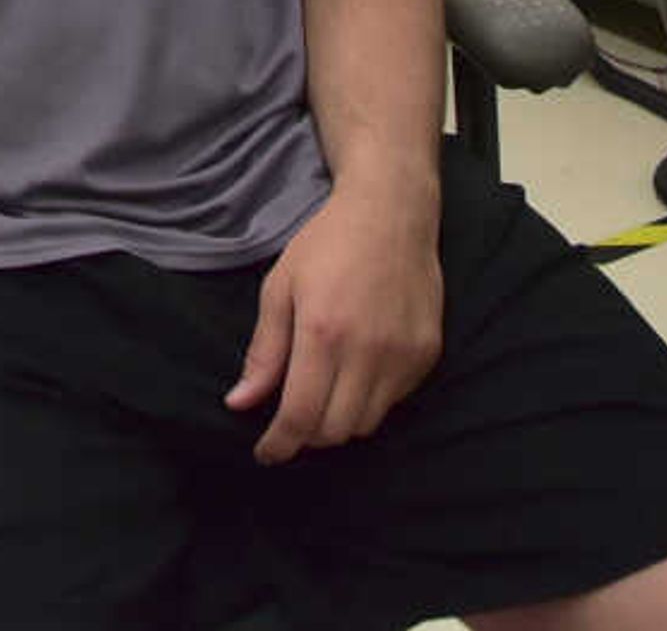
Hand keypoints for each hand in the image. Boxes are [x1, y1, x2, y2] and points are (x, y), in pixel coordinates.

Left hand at [224, 176, 445, 463]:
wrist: (392, 213)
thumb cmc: (327, 245)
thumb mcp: (280, 288)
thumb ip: (264, 352)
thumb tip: (239, 404)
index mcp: (322, 332)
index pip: (300, 416)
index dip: (280, 445)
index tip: (266, 454)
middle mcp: (367, 351)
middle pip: (335, 430)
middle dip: (307, 436)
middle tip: (292, 419)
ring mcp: (402, 355)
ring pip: (367, 423)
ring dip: (340, 421)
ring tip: (325, 394)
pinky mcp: (427, 354)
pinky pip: (394, 402)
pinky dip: (370, 400)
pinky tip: (358, 372)